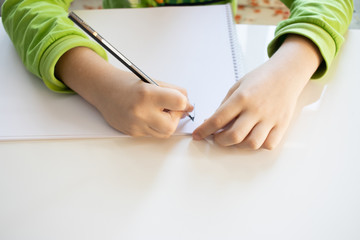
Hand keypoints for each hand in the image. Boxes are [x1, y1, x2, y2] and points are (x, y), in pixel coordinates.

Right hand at [56, 47, 192, 137]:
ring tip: (156, 111)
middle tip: (168, 108)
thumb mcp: (153, 81)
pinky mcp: (132, 133)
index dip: (183, 102)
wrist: (103, 90)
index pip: (179, 102)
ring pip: (164, 133)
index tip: (179, 100)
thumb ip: (174, 92)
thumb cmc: (128, 83)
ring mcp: (135, 125)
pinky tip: (146, 115)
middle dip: (174, 118)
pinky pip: (152, 134)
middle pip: (172, 125)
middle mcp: (140, 112)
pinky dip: (154, 126)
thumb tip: (189, 107)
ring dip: (165, 123)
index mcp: (147, 94)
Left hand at [193, 35, 321, 149]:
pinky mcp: (282, 125)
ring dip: (238, 145)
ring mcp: (270, 119)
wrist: (287, 73)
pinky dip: (258, 146)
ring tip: (234, 138)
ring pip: (252, 143)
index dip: (204, 130)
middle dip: (220, 141)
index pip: (218, 119)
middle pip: (234, 136)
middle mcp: (256, 109)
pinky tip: (252, 138)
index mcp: (242, 97)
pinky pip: (268, 144)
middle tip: (216, 137)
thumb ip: (225, 105)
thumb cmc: (260, 79)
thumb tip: (212, 123)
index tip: (197, 135)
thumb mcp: (237, 86)